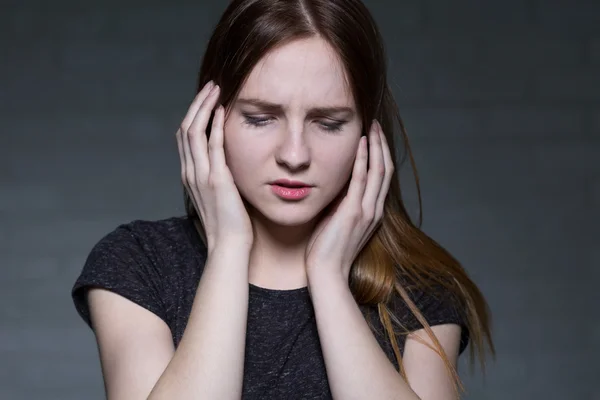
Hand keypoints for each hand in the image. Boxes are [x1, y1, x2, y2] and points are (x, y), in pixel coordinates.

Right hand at [176, 81, 253, 250]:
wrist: (230, 247)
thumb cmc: (230, 224)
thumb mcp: (220, 195)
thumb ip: (218, 177)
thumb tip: (228, 163)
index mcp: (190, 176)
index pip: (186, 137)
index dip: (194, 114)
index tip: (208, 98)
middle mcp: (191, 173)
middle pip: (186, 129)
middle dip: (197, 104)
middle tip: (211, 86)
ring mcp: (201, 176)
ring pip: (194, 133)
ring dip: (204, 108)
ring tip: (216, 89)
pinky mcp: (217, 181)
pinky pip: (213, 146)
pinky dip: (215, 126)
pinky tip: (222, 110)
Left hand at [305, 120, 393, 280]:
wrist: (326, 274)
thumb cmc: (326, 251)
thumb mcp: (336, 222)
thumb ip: (341, 204)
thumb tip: (335, 184)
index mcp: (372, 213)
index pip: (382, 178)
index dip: (381, 155)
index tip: (374, 137)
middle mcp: (374, 210)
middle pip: (386, 170)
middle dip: (382, 145)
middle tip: (376, 124)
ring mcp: (366, 211)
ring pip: (379, 171)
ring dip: (376, 146)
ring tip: (372, 126)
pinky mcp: (353, 212)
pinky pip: (362, 180)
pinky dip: (363, 159)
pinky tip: (361, 143)